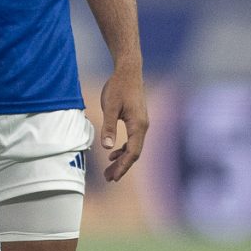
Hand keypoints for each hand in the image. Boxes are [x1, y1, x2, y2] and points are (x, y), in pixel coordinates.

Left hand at [96, 66, 147, 181]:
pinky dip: (123, 149)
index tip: (113, 177)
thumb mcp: (109, 107)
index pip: (132, 152)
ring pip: (133, 148)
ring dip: (122, 160)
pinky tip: (113, 153)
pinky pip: (132, 140)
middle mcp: (143, 127)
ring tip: (109, 170)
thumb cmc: (119, 87)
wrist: (129, 71)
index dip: (122, 166)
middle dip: (122, 167)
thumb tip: (108, 148)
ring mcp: (141, 124)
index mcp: (138, 125)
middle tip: (108, 178)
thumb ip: (109, 127)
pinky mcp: (137, 120)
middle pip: (134, 153)